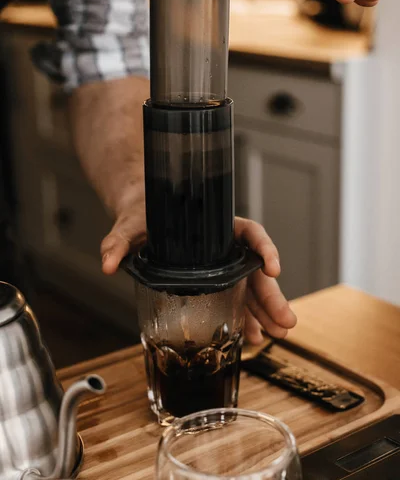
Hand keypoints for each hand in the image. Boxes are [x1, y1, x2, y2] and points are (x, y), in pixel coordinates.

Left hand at [101, 212, 295, 342]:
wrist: (140, 218)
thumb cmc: (142, 215)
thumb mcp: (131, 225)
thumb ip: (120, 241)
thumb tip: (107, 263)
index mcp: (213, 226)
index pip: (249, 232)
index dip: (264, 249)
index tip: (273, 268)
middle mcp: (223, 247)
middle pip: (254, 270)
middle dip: (271, 297)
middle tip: (285, 322)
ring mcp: (220, 266)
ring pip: (249, 288)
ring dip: (264, 312)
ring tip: (277, 335)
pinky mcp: (212, 282)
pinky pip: (235, 300)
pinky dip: (244, 318)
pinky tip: (252, 336)